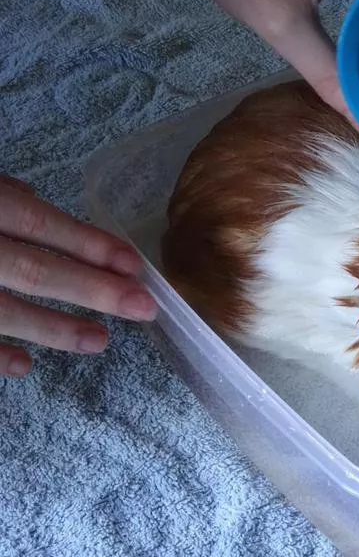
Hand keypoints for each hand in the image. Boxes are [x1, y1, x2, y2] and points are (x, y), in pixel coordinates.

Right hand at [0, 175, 157, 376]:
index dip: (88, 244)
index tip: (135, 265)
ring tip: (99, 341)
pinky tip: (26, 365)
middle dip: (93, 290)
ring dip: (54, 329)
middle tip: (143, 308)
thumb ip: (3, 195)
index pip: (39, 223)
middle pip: (34, 270)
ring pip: (3, 311)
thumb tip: (35, 198)